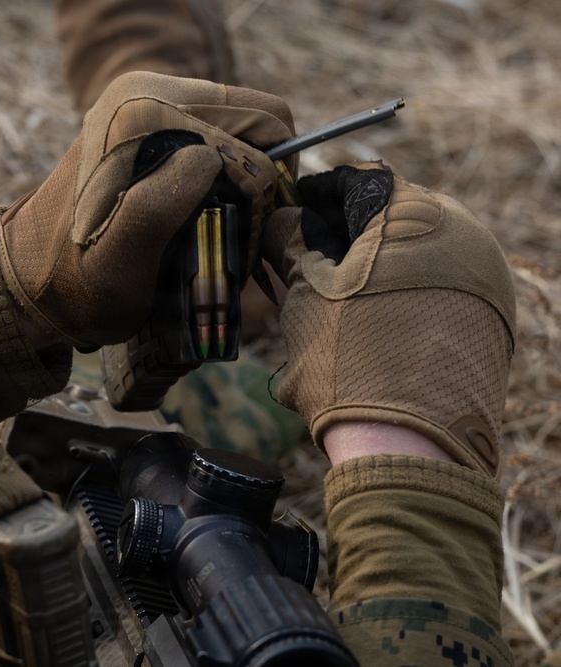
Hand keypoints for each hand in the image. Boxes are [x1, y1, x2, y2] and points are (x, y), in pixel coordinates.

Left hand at [0, 71, 295, 347]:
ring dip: (244, 182)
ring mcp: (144, 103)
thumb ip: (160, 206)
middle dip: (261, 178)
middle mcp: (143, 91)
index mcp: (142, 111)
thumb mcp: (120, 262)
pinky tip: (203, 220)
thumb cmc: (75, 286)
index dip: (272, 180)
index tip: (250, 233)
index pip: (261, 121)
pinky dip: (224, 178)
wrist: (28, 284)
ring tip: (219, 234)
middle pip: (255, 120)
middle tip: (239, 237)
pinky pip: (214, 139)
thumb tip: (211, 159)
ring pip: (239, 131)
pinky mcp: (145, 124)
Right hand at [261, 162, 514, 476]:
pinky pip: (441, 288)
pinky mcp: (491, 321)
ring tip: (335, 300)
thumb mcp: (303, 290)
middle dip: (348, 233)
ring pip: (418, 253)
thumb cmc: (348, 360)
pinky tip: (371, 324)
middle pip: (394, 216)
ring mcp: (486, 281)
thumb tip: (283, 218)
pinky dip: (405, 294)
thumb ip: (290, 239)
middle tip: (309, 259)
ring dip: (376, 266)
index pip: (360, 182)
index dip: (317, 195)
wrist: (406, 447)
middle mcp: (467, 237)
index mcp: (421, 214)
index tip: (293, 213)